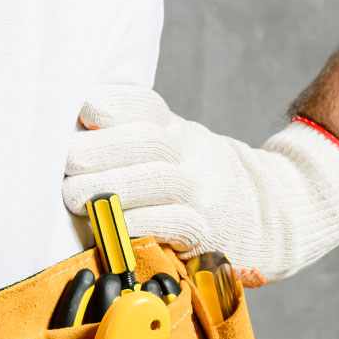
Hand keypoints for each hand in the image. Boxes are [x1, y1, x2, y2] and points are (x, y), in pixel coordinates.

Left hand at [62, 85, 338, 283]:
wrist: (272, 217)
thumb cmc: (194, 186)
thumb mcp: (170, 150)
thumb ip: (127, 140)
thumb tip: (66, 135)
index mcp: (176, 131)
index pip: (147, 107)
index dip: (116, 104)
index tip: (86, 110)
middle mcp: (192, 156)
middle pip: (148, 142)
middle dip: (101, 151)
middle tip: (67, 165)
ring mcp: (203, 193)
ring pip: (159, 181)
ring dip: (110, 188)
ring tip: (74, 197)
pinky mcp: (208, 234)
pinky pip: (173, 223)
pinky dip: (138, 223)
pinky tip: (112, 225)